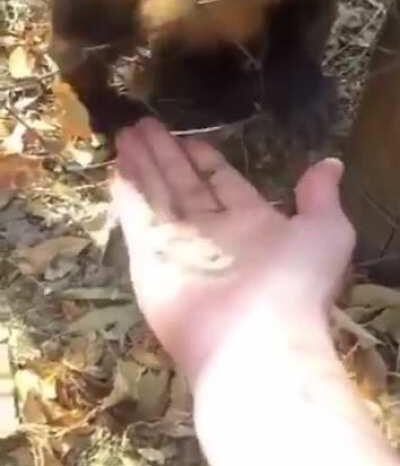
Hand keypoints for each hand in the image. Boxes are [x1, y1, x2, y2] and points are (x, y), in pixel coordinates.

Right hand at [111, 117, 353, 382]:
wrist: (256, 341)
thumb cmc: (294, 282)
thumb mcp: (325, 232)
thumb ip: (320, 197)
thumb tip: (331, 165)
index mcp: (252, 222)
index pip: (222, 182)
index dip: (205, 160)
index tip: (189, 139)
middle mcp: (213, 233)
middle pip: (183, 184)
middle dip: (165, 155)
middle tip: (145, 125)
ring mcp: (179, 247)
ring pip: (157, 196)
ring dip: (142, 165)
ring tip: (125, 133)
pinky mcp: (150, 263)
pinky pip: (136, 220)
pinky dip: (127, 195)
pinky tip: (117, 168)